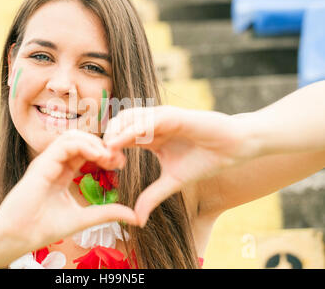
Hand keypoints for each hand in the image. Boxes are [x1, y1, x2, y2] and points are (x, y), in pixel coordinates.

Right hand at [0, 129, 137, 263]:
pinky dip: (84, 146)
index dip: (105, 153)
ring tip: (109, 156)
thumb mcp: (84, 218)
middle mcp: (55, 163)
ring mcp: (47, 161)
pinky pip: (65, 144)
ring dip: (94, 143)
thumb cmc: (45, 228)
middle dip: (102, 145)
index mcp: (63, 172)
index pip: (86, 152)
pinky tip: (98, 156)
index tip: (120, 164)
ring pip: (73, 136)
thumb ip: (107, 213)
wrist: (19, 236)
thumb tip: (135, 217)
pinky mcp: (42, 163)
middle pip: (81, 140)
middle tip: (118, 158)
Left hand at [103, 106, 256, 226]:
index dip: (109, 149)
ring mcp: (160, 118)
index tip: (106, 166)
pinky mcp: (171, 115)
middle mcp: (151, 124)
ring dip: (114, 132)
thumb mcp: (172, 182)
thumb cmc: (204, 160)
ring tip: (108, 150)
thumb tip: (137, 219)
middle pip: (118, 124)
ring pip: (127, 117)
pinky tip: (120, 142)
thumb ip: (153, 196)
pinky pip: (146, 120)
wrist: (232, 149)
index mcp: (149, 137)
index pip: (120, 137)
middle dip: (107, 138)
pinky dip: (131, 130)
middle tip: (103, 157)